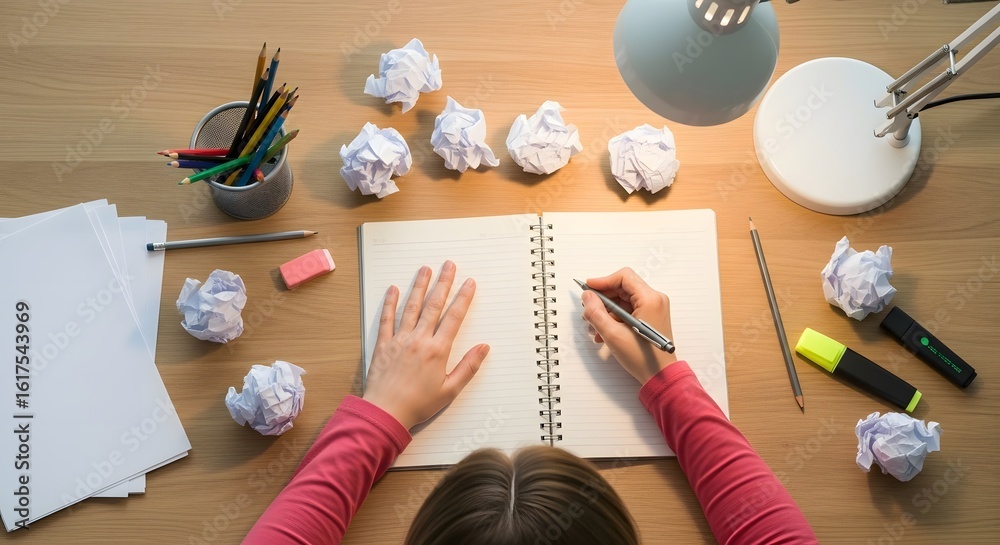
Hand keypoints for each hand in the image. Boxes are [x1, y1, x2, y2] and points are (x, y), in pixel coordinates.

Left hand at [363, 261, 489, 429]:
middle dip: (443, 283)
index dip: (463, 298)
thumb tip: (484, 347)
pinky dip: (390, 303)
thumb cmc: (418, 404)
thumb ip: (468, 367)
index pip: (454, 317)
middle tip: (449, 265)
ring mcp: (400, 339)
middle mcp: (419, 339)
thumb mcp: (450, 390)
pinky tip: (394, 289)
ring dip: (419, 286)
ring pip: (411, 307)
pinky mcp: (383, 344)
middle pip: (434, 305)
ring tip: (425, 269)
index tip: (469, 283)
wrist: (386, 411)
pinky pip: (387, 319)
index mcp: (437, 350)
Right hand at [581, 267, 676, 383]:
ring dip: (606, 311)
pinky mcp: (649, 318)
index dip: (603, 281)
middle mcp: (654, 300)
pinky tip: (603, 332)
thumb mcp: (613, 335)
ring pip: (622, 300)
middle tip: (588, 311)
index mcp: (650, 299)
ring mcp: (652, 309)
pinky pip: (627, 310)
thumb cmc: (643, 358)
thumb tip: (587, 297)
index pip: (624, 277)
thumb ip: (596, 313)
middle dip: (602, 299)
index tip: (588, 289)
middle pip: (622, 288)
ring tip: (594, 327)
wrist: (659, 376)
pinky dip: (614, 318)